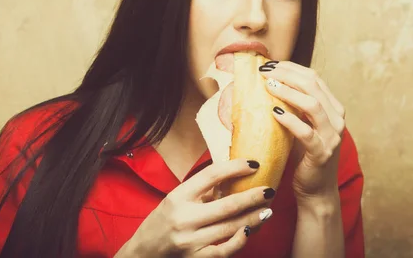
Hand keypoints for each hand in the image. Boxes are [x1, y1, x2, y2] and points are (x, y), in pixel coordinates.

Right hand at [115, 159, 274, 257]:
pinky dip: (239, 241)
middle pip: (226, 204)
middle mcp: (184, 217)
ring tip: (268, 210)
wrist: (143, 252)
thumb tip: (233, 175)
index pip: (211, 175)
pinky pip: (224, 250)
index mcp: (178, 196)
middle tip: (269, 190)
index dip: (235, 167)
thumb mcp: (176, 199)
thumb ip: (201, 190)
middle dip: (252, 196)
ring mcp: (190, 240)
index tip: (253, 164)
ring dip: (253, 218)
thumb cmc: (163, 221)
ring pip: (230, 227)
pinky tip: (250, 231)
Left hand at [259, 60, 345, 200]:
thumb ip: (293, 106)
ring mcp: (332, 136)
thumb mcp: (301, 124)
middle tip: (264, 71)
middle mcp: (337, 119)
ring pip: (312, 104)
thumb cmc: (304, 155)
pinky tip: (274, 112)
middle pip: (313, 85)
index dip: (291, 68)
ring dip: (288, 92)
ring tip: (268, 86)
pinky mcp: (321, 153)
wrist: (316, 189)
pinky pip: (305, 132)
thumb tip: (267, 82)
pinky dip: (289, 120)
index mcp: (333, 108)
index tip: (269, 64)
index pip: (314, 78)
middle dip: (287, 75)